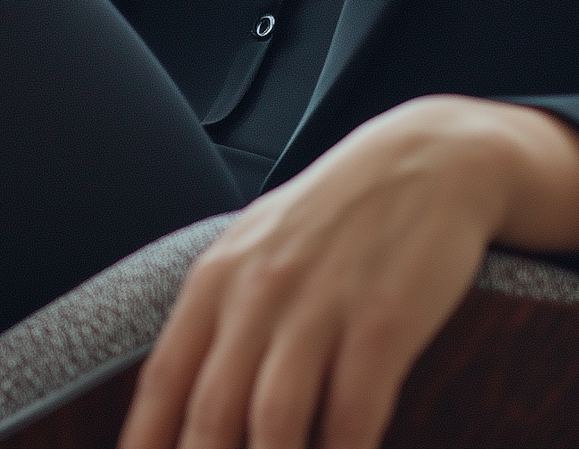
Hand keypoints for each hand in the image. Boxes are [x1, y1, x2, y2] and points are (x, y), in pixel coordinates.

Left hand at [117, 95, 578, 448]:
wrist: (429, 158)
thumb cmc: (339, 216)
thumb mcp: (260, 247)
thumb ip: (220, 318)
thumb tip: (179, 405)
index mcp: (217, 278)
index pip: (163, 384)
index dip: (148, 448)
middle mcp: (258, 292)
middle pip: (212, 418)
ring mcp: (320, 305)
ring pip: (274, 427)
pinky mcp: (383, 321)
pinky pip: (352, 417)